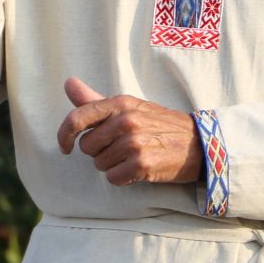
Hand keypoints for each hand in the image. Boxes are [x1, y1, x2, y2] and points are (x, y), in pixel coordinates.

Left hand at [56, 77, 202, 185]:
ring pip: (99, 164)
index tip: (66, 146)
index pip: (78, 118)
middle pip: (87, 147)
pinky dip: (122, 178)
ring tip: (132, 157)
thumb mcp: (130, 106)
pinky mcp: (142, 164)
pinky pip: (113, 178)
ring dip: (112, 165)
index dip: (65, 135)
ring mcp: (134, 142)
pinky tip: (136, 170)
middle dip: (99, 152)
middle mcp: (126, 120)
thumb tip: (68, 84)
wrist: (198, 144)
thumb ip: (95, 100)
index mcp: (120, 103)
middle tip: (121, 148)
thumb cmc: (159, 125)